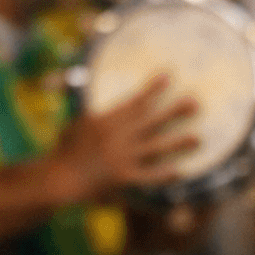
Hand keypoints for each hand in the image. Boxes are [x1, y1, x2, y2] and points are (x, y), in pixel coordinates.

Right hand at [50, 75, 197, 200]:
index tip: (169, 75)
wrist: (57, 179)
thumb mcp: (77, 125)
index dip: (153, 89)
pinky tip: (180, 171)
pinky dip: (164, 175)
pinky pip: (148, 176)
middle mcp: (118, 137)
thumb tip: (107, 105)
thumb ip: (95, 115)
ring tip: (197, 139)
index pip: (135, 101)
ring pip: (156, 147)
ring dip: (178, 143)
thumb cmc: (64, 151)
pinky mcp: (123, 178)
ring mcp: (122, 157)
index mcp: (107, 121)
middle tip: (196, 103)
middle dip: (175, 111)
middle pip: (152, 121)